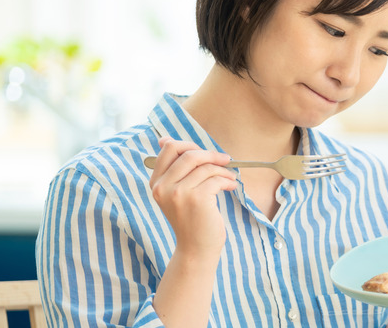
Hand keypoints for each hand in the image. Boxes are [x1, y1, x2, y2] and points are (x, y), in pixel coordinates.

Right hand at [149, 138, 236, 261]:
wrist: (196, 249)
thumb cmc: (191, 219)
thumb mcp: (175, 193)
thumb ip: (174, 169)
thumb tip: (165, 139)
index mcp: (156, 182)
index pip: (169, 148)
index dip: (189, 145)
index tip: (204, 153)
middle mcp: (162, 187)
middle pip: (189, 154)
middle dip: (211, 154)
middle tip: (225, 160)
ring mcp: (178, 193)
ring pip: (206, 167)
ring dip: (223, 170)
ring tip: (231, 178)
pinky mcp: (196, 199)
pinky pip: (216, 179)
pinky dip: (227, 180)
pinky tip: (231, 187)